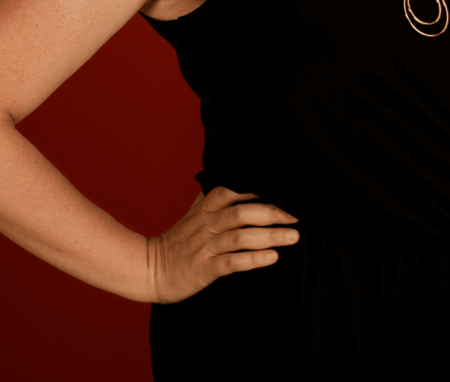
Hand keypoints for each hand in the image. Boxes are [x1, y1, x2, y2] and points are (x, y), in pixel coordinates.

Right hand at [147, 186, 299, 303]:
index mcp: (206, 207)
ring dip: (269, 235)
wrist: (151, 268)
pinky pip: (232, 262)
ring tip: (294, 237)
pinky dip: (253, 259)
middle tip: (298, 214)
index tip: (284, 187)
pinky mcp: (205, 268)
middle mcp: (207, 223)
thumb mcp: (194, 214)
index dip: (258, 187)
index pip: (232, 189)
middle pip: (241, 211)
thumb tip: (237, 179)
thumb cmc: (180, 241)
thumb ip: (214, 198)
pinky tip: (272, 258)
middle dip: (272, 211)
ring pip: (240, 236)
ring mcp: (206, 246)